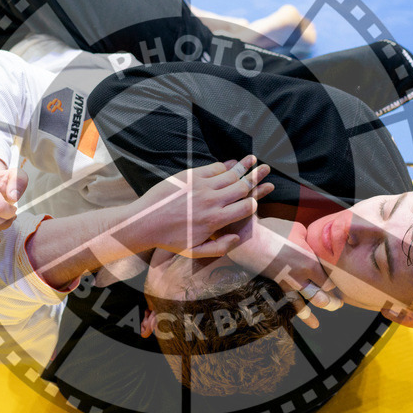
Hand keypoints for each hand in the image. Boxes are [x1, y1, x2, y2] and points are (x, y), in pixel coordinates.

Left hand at [133, 156, 272, 257]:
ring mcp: (201, 186)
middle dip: (256, 178)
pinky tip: (231, 163)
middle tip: (267, 170)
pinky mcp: (190, 176)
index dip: (255, 201)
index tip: (258, 197)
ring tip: (254, 160)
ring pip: (229, 174)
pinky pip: (213, 168)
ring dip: (244, 166)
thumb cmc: (170, 240)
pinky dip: (224, 166)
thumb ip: (220, 247)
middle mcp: (211, 201)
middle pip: (241, 187)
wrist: (145, 222)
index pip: (245, 207)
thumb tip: (238, 237)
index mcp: (215, 220)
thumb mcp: (195, 252)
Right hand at [227, 216, 341, 328]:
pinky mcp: (274, 287)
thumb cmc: (274, 231)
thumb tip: (314, 245)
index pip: (329, 280)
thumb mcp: (299, 230)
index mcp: (309, 263)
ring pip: (305, 306)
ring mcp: (287, 284)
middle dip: (332, 302)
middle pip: (322, 297)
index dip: (334, 283)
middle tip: (339, 304)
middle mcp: (300, 278)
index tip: (337, 281)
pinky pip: (287, 304)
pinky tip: (305, 322)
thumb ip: (310, 242)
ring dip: (313, 313)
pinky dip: (297, 314)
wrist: (249, 239)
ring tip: (319, 321)